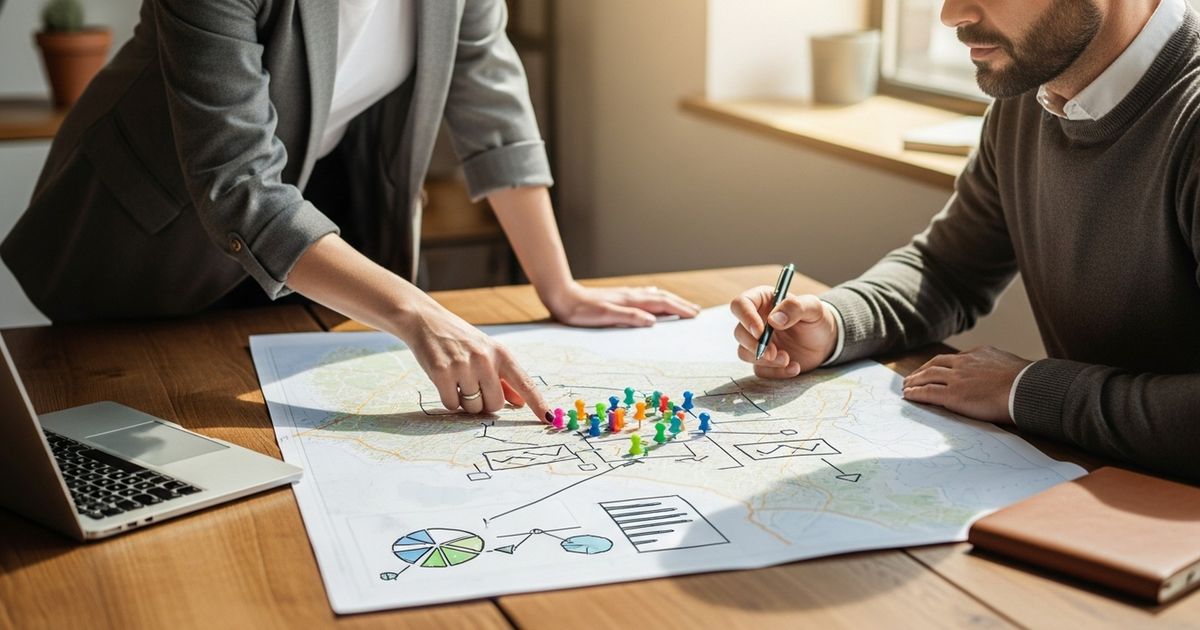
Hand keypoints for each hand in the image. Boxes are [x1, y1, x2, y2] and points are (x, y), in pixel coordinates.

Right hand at [397, 301, 549, 421]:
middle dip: (485, 403)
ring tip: (458, 380)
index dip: (538, 403)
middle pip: (495, 404)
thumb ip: (504, 378)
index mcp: (501, 353)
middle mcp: (485, 359)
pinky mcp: (441, 373)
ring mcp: (463, 366)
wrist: (425, 321)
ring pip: (473, 407)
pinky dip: (449, 400)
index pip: (524, 383)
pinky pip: (452, 405)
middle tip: (474, 388)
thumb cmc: (460, 340)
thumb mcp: (486, 352)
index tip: (549, 418)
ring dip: (466, 402)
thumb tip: (520, 402)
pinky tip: (445, 382)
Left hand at [541, 281, 700, 327]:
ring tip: (683, 306)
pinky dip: (656, 298)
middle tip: (697, 311)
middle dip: (681, 304)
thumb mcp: (604, 316)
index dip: (680, 309)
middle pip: (662, 297)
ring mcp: (625, 295)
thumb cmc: (581, 311)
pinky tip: (654, 299)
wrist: (563, 297)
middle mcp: (631, 295)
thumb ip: (629, 317)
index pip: (662, 303)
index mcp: (631, 300)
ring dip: (671, 300)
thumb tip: (652, 321)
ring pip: (655, 296)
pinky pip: (645, 296)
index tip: (695, 315)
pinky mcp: (619, 297)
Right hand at [729, 287, 838, 377]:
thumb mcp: (813, 308)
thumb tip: (774, 319)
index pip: (740, 304)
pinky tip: (794, 367)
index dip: (745, 317)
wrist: (825, 342)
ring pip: (744, 353)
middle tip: (773, 352)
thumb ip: (795, 307)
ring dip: (765, 360)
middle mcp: (755, 321)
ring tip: (788, 359)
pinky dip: (776, 372)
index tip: (760, 332)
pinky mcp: (763, 361)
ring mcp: (757, 342)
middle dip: (754, 345)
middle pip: (739, 332)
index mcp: (762, 301)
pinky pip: (760, 370)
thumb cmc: (816, 319)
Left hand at [902, 346, 1030, 423]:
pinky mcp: (953, 394)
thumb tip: (1008, 377)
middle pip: (936, 364)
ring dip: (914, 381)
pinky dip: (915, 393)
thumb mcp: (1013, 366)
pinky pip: (927, 392)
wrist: (1027, 388)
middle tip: (913, 377)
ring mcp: (957, 377)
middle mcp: (965, 362)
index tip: (935, 369)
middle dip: (923, 370)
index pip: (954, 358)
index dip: (941, 364)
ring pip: (928, 376)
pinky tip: (908, 396)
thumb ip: (1002, 369)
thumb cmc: (1028, 382)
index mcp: (980, 353)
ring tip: (906, 386)